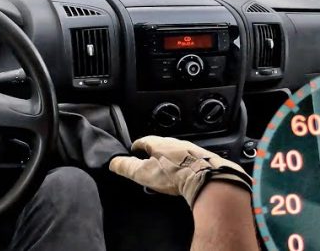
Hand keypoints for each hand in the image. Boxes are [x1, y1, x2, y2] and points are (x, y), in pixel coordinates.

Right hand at [109, 136, 250, 206]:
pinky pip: (188, 161)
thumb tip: (113, 162)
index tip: (132, 153)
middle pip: (159, 147)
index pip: (142, 141)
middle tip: (148, 167)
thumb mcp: (144, 172)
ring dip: (169, 161)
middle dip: (152, 155)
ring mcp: (190, 149)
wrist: (206, 178)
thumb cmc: (174, 174)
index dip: (135, 149)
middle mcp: (175, 142)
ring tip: (165, 173)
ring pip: (175, 153)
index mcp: (158, 142)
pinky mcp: (202, 159)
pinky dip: (182, 167)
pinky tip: (182, 176)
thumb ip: (127, 167)